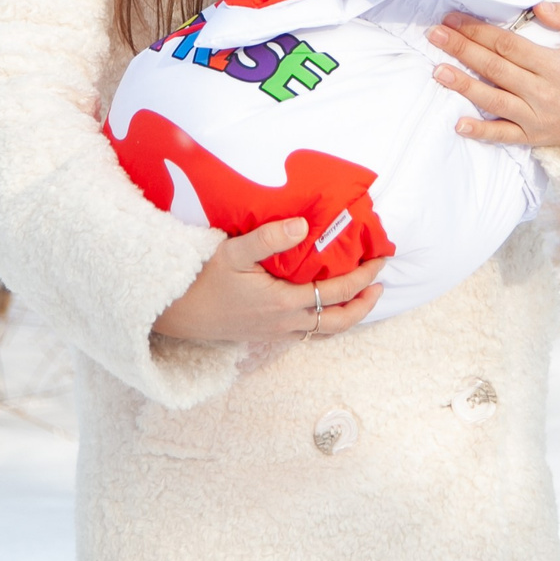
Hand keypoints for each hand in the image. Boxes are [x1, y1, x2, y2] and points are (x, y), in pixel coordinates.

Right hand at [151, 217, 385, 342]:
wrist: (178, 313)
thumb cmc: (204, 278)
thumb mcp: (233, 251)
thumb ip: (269, 238)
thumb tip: (304, 225)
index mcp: (283, 301)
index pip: (337, 291)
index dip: (363, 277)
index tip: (380, 261)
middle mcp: (286, 322)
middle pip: (340, 321)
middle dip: (365, 303)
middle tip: (380, 284)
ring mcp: (277, 332)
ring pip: (325, 332)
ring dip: (349, 316)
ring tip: (362, 298)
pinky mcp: (268, 335)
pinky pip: (308, 334)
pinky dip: (326, 323)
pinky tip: (325, 308)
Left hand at [427, 2, 559, 149]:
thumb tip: (540, 6)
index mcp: (555, 66)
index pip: (508, 45)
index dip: (479, 31)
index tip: (454, 19)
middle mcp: (542, 92)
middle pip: (495, 68)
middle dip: (462, 50)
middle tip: (435, 35)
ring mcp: (535, 117)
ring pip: (494, 100)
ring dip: (463, 86)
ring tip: (437, 71)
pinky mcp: (532, 136)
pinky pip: (503, 135)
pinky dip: (481, 132)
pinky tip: (458, 125)